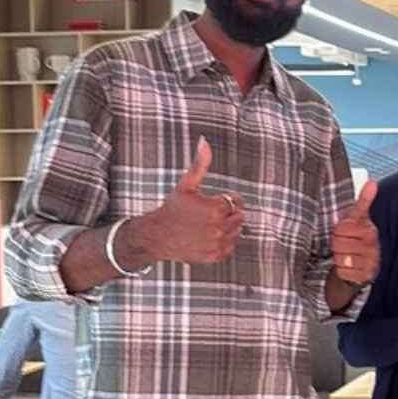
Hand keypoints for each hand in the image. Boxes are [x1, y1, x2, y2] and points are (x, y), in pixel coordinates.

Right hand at [148, 137, 243, 263]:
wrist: (158, 236)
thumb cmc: (172, 209)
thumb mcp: (186, 185)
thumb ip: (200, 164)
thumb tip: (204, 141)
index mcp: (215, 209)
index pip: (237, 201)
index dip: (227, 200)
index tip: (214, 202)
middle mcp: (218, 227)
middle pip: (239, 217)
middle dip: (228, 213)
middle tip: (209, 214)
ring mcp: (217, 243)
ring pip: (237, 232)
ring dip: (227, 227)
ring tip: (208, 225)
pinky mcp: (215, 256)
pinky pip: (230, 247)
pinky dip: (223, 242)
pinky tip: (208, 236)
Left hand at [331, 180, 378, 286]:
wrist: (365, 265)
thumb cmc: (358, 238)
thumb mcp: (360, 219)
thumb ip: (364, 200)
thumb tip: (373, 182)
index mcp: (370, 231)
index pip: (341, 229)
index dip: (338, 232)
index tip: (345, 233)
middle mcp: (372, 247)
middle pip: (338, 244)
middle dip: (338, 245)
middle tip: (346, 246)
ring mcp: (370, 263)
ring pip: (340, 258)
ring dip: (340, 258)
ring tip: (348, 256)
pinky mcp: (364, 277)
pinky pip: (343, 272)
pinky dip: (343, 271)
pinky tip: (350, 267)